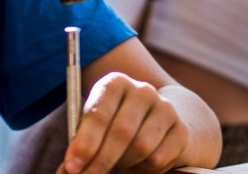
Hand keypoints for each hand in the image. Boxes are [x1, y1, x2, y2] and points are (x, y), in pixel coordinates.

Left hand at [60, 73, 188, 173]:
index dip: (84, 143)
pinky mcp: (180, 129)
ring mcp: (164, 108)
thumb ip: (82, 144)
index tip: (72, 166)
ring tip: (116, 165)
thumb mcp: (97, 125)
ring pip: (141, 147)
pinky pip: (158, 158)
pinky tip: (136, 164)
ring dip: (123, 164)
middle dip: (100, 161)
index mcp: (115, 83)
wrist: (158, 119)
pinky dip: (142, 168)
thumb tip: (67, 169)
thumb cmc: (116, 122)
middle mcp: (142, 91)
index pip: (99, 114)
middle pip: (121, 132)